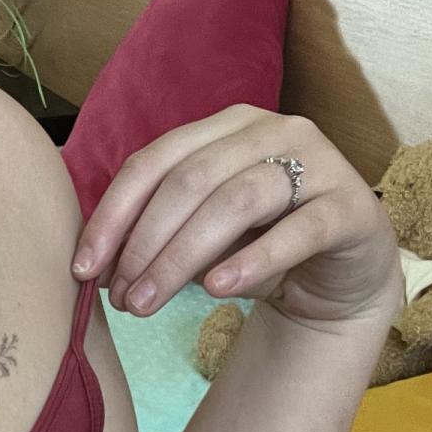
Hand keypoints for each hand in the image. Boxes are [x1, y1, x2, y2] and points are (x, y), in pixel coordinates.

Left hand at [72, 104, 401, 334]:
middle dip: (144, 244)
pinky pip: (298, 230)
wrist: (339, 277)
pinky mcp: (349, 206)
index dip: (112, 214)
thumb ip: (155, 238)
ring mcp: (317, 162)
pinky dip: (253, 260)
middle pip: (190, 181)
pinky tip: (216, 290)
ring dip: (182, 257)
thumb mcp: (200, 240)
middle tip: (120, 299)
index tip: (82, 268)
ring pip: (236, 201)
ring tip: (148, 304)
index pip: (154, 161)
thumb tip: (93, 266)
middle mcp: (272, 131)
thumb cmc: (260, 249)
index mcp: (226, 128)